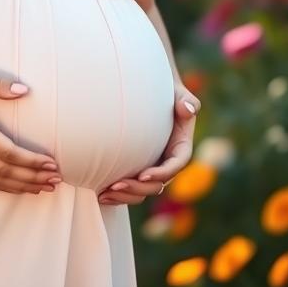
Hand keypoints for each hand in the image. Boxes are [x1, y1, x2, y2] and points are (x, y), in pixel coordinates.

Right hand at [0, 66, 62, 195]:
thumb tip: (25, 90)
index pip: (10, 153)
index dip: (33, 162)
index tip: (52, 164)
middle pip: (6, 172)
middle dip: (33, 178)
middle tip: (56, 181)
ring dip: (20, 186)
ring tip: (42, 188)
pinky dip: (1, 186)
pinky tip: (14, 187)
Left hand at [98, 85, 200, 204]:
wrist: (144, 91)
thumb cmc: (163, 90)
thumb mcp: (176, 91)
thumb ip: (185, 99)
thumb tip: (187, 109)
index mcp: (179, 146)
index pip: (176, 164)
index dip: (161, 173)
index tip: (143, 175)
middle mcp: (166, 160)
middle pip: (157, 184)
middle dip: (138, 189)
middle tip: (116, 185)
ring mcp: (150, 167)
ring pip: (142, 191)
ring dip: (125, 196)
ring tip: (104, 193)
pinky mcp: (135, 168)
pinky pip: (129, 188)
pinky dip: (117, 194)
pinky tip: (100, 193)